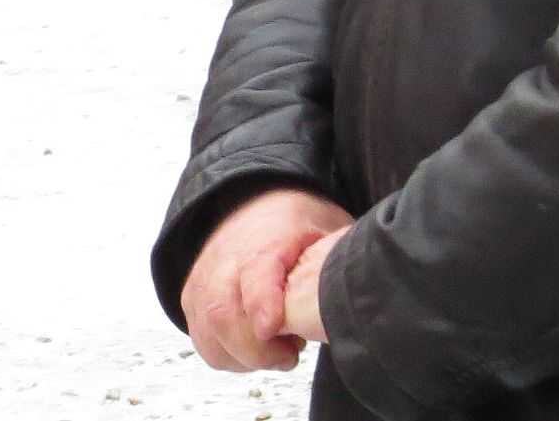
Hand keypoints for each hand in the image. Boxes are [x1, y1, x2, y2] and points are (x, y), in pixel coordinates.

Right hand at [179, 186, 353, 373]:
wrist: (255, 201)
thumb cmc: (296, 222)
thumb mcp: (329, 230)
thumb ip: (341, 261)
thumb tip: (364, 294)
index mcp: (265, 238)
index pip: (256, 272)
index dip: (262, 303)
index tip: (272, 328)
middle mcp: (226, 259)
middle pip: (224, 314)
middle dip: (257, 350)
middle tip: (291, 353)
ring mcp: (205, 280)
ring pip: (210, 335)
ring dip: (245, 357)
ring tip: (279, 348)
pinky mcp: (193, 299)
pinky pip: (204, 341)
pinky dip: (230, 356)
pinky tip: (257, 346)